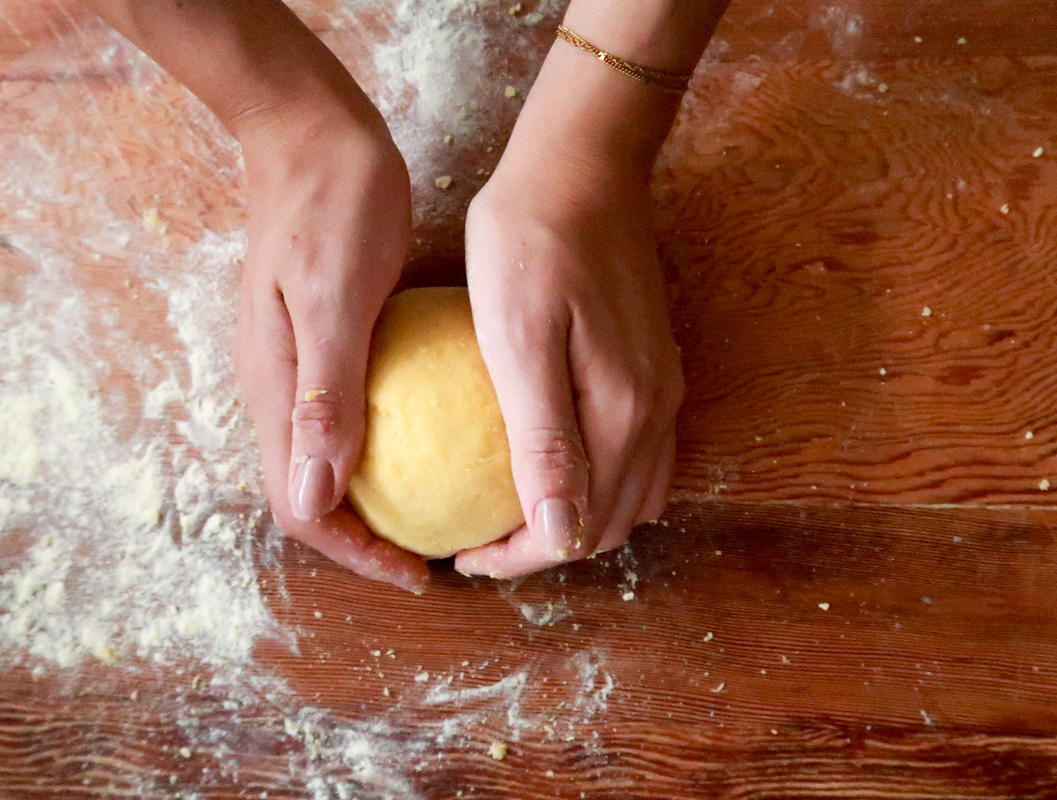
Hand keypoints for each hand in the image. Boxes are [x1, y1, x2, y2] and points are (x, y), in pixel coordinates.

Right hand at [232, 100, 428, 592]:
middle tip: (439, 550)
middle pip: (313, 495)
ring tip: (444, 507)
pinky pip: (350, 416)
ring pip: (330, 462)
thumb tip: (314, 497)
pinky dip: (392, 445)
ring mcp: (296, 367)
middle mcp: (276, 392)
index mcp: (271, 391)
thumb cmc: (329, 205)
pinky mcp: (322, 343)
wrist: (310, 134)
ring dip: (379, 499)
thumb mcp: (333, 297)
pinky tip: (441, 436)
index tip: (418, 572)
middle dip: (368, 539)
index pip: (301, 506)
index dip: (355, 553)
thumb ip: (323, 396)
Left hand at [456, 142, 683, 578]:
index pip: (576, 527)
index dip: (520, 558)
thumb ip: (545, 439)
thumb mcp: (520, 339)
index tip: (462, 554)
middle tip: (479, 541)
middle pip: (609, 522)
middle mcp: (655, 414)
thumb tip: (558, 533)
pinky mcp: (655, 367)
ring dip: (576, 520)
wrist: (580, 168)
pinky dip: (600, 482)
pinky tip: (557, 465)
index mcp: (621, 415)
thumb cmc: (530, 244)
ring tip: (512, 515)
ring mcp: (663, 390)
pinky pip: (639, 455)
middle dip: (545, 547)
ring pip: (630, 495)